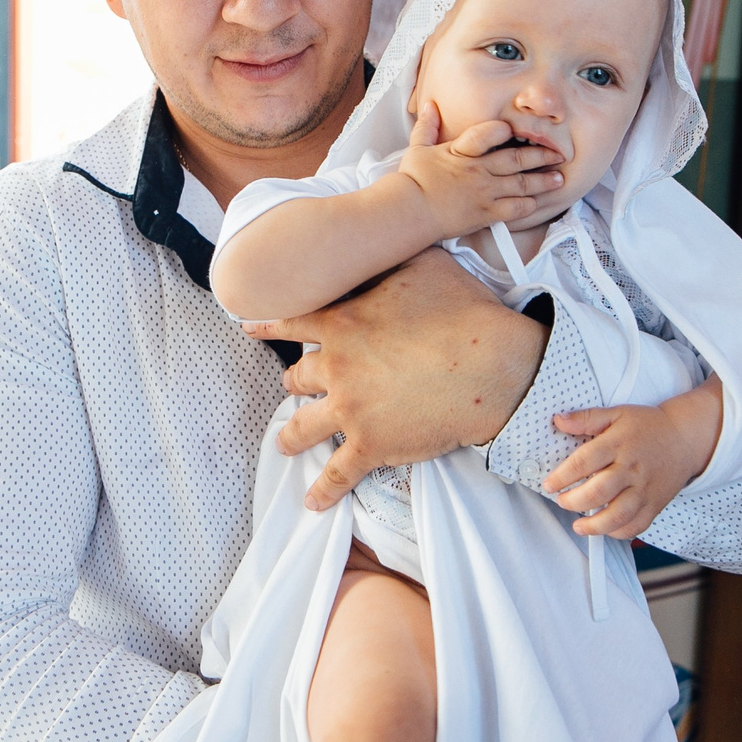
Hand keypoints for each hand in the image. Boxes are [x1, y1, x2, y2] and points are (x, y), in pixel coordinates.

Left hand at [246, 251, 546, 511]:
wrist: (492, 366)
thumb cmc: (464, 311)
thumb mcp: (424, 265)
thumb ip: (393, 256)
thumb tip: (387, 239)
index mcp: (342, 323)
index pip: (291, 323)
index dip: (268, 326)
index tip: (249, 329)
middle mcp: (336, 366)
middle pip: (297, 377)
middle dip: (296, 382)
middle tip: (297, 387)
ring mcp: (350, 409)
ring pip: (302, 426)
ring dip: (291, 434)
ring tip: (285, 441)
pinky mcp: (370, 446)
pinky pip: (337, 473)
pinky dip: (323, 489)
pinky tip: (313, 502)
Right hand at [392, 100, 567, 240]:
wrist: (409, 212)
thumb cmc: (412, 181)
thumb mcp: (417, 148)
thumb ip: (427, 126)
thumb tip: (429, 105)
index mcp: (463, 151)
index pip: (490, 133)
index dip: (505, 130)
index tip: (515, 129)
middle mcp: (479, 170)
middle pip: (517, 159)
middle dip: (540, 155)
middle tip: (558, 153)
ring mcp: (485, 193)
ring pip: (522, 184)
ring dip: (543, 180)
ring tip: (559, 178)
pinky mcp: (485, 214)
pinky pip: (514, 209)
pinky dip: (528, 205)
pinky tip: (538, 202)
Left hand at [541, 379, 723, 537]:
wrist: (685, 438)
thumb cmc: (647, 426)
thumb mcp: (617, 414)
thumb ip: (586, 418)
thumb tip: (558, 420)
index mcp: (618, 444)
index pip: (584, 462)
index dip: (562, 476)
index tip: (549, 485)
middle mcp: (631, 469)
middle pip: (598, 492)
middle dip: (573, 502)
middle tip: (562, 501)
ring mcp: (645, 489)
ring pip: (618, 515)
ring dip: (594, 526)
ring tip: (579, 526)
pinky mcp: (655, 504)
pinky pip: (637, 525)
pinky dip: (618, 532)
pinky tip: (605, 529)